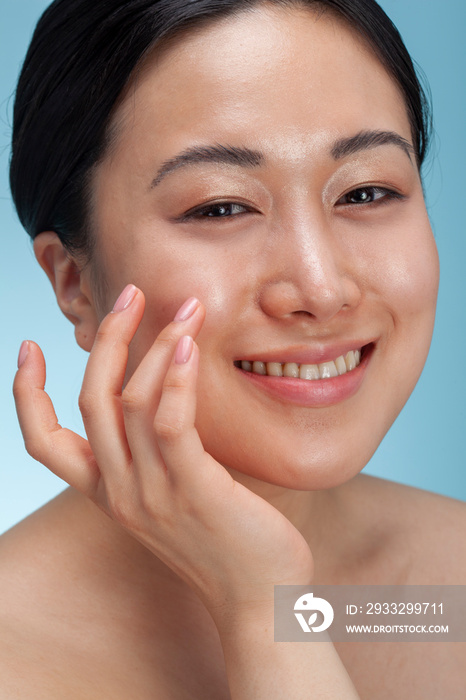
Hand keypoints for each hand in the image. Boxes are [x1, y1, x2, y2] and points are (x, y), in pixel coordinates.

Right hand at [13, 285, 313, 625]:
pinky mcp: (194, 490)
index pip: (45, 444)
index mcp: (109, 493)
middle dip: (106, 339)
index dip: (27, 396)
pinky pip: (171, 423)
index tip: (27, 347)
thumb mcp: (175, 495)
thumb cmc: (225, 540)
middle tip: (131, 294)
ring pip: (132, 401)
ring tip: (186, 309)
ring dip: (154, 345)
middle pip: (90, 400)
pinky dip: (175, 379)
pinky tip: (188, 346)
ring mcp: (153, 493)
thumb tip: (167, 395)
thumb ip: (158, 453)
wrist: (260, 601)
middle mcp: (121, 492)